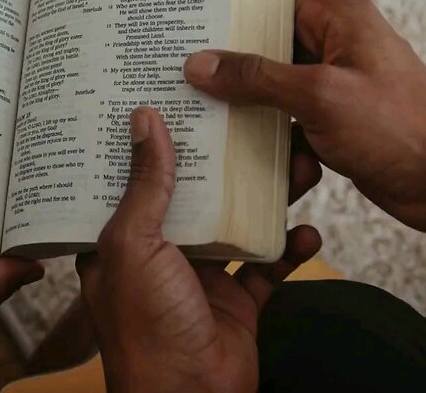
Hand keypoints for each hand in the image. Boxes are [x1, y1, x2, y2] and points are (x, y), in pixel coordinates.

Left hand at [77, 107, 321, 392]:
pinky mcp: (236, 303)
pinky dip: (289, 249)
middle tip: (253, 119)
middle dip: (223, 161)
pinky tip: (308, 230)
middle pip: (193, 194)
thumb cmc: (147, 328)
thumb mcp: (133, 245)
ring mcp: (198, 278)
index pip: (131, 177)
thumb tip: (144, 119)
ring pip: (235, 223)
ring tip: (299, 163)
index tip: (174, 97)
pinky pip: (266, 266)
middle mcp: (156, 254)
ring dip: (266, 198)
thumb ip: (145, 185)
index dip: (150, 140)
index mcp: (117, 240)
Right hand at [182, 0, 425, 234]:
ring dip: (240, 98)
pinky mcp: (330, 121)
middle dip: (223, 53)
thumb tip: (198, 63)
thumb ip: (256, 77)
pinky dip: (261, 131)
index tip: (184, 0)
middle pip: (264, 38)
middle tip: (169, 56)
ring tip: (186, 100)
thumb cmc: (400, 127)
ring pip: (268, 83)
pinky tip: (224, 144)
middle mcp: (334, 44)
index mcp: (339, 18)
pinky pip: (281, 118)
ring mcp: (331, 84)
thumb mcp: (319, 95)